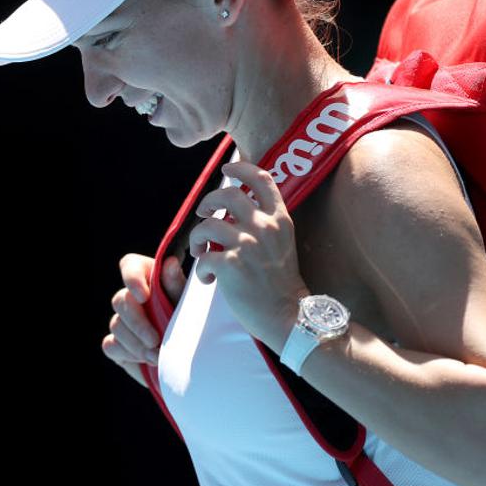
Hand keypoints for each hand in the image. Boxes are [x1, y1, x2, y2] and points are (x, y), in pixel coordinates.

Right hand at [101, 252, 187, 388]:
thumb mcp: (188, 303)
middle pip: (121, 300)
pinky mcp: (116, 343)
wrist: (191, 357)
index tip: (144, 296)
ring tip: (157, 356)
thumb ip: (176, 285)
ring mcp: (122, 320)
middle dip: (138, 323)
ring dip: (136, 344)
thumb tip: (170, 263)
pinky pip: (111, 346)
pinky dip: (128, 354)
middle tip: (155, 340)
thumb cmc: (191, 321)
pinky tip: (146, 361)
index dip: (132, 279)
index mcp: (150, 278)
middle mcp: (132, 296)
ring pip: (116, 325)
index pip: (130, 266)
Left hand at [189, 160, 309, 349]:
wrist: (288, 316)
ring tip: (201, 252)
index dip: (241, 169)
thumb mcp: (282, 243)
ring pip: (207, 225)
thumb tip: (231, 210)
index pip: (262, 179)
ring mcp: (247, 245)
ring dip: (198, 238)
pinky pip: (204, 257)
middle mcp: (264, 227)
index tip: (227, 169)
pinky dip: (202, 268)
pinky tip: (209, 279)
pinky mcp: (231, 266)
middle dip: (208, 201)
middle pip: (227, 194)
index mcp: (280, 219)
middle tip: (204, 214)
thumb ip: (263, 223)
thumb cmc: (280, 282)